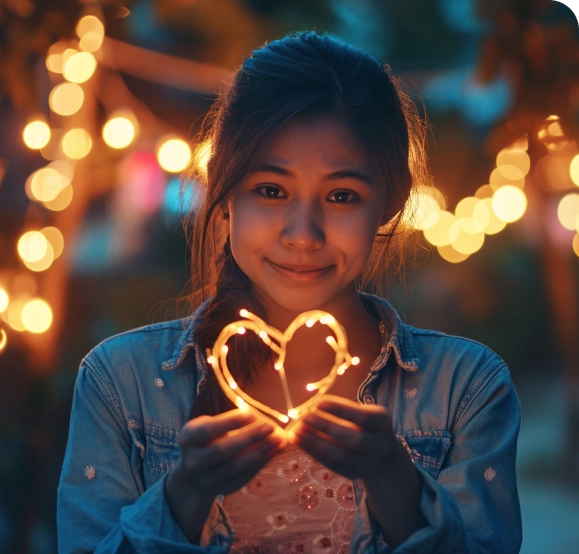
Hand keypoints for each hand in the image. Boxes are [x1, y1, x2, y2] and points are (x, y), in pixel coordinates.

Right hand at [165, 409, 283, 542]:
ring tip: (279, 439)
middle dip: (249, 437)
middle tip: (271, 426)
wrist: (195, 471)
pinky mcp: (222, 490)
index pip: (208, 430)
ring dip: (260, 452)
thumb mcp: (208, 425)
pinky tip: (274, 451)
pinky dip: (260, 463)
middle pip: (223, 450)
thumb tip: (258, 416)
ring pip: (236, 466)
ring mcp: (207, 479)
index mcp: (187, 439)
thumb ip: (229, 421)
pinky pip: (244, 477)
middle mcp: (193, 462)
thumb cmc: (207, 438)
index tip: (251, 413)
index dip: (230, 422)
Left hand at [293, 395, 424, 545]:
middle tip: (304, 418)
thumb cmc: (365, 424)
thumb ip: (341, 409)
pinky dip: (314, 453)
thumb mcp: (363, 411)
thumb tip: (309, 406)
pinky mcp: (355, 474)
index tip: (318, 402)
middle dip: (327, 428)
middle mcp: (380, 445)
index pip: (363, 416)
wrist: (382, 455)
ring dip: (316, 443)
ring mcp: (368, 463)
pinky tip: (300, 442)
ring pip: (341, 456)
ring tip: (297, 432)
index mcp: (383, 422)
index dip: (340, 409)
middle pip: (354, 439)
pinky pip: (333, 465)